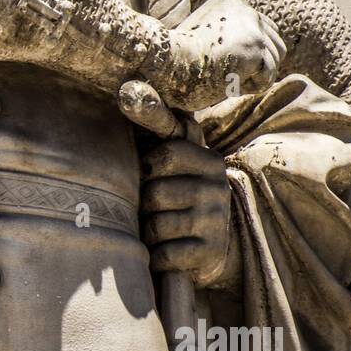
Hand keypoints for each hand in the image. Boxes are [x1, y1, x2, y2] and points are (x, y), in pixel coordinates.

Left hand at [141, 138, 237, 287]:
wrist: (210, 252)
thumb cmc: (182, 199)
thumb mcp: (182, 164)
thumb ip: (166, 132)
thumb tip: (132, 92)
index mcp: (211, 162)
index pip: (166, 155)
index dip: (147, 168)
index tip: (148, 177)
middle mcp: (218, 190)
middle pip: (155, 193)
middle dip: (143, 207)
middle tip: (150, 212)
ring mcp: (215, 223)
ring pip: (156, 226)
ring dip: (147, 234)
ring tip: (156, 233)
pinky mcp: (210, 253)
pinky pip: (164, 254)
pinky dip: (156, 258)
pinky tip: (163, 253)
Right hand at [159, 0, 285, 111]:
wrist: (164, 64)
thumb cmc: (176, 60)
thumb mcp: (203, 37)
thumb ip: (228, 35)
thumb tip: (259, 56)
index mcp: (233, 4)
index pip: (264, 31)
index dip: (248, 56)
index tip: (221, 64)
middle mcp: (246, 9)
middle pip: (275, 45)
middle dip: (257, 66)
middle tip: (226, 74)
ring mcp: (252, 26)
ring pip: (274, 61)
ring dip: (253, 77)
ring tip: (225, 77)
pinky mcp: (255, 46)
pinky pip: (267, 78)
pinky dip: (248, 88)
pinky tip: (226, 82)